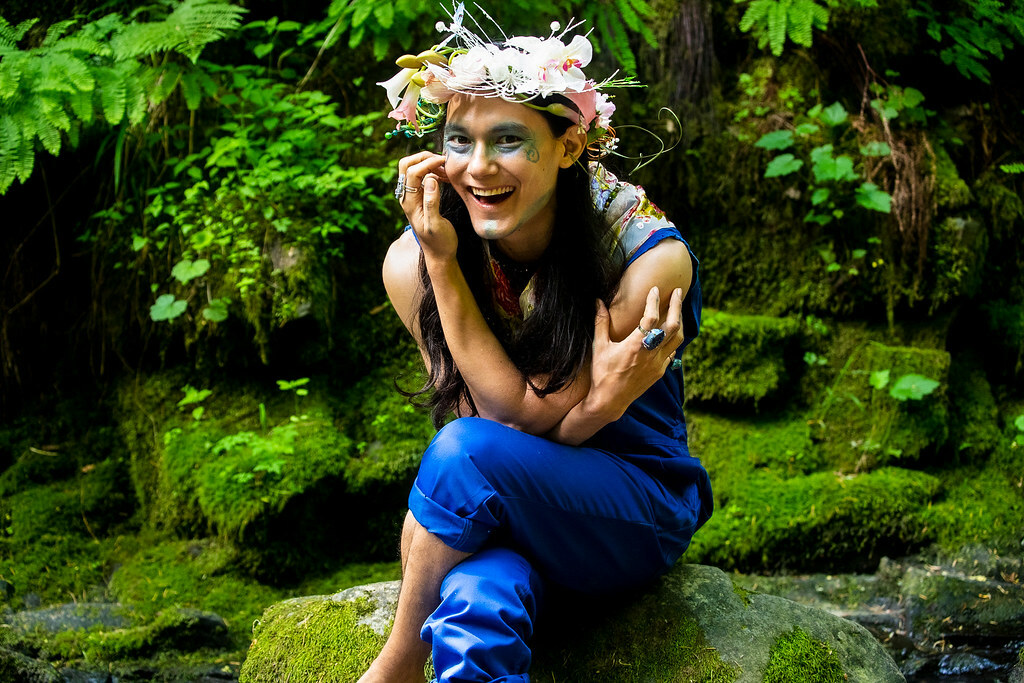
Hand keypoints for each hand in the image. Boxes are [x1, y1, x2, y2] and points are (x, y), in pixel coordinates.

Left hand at [398, 151, 455, 263]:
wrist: (439, 255)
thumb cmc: (439, 243)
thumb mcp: (436, 225)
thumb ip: (431, 202)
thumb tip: (430, 179)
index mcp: (409, 202)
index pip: (412, 172)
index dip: (428, 163)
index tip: (444, 162)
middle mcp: (407, 197)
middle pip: (407, 165)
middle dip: (423, 158)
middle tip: (442, 161)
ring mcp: (413, 196)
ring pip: (414, 169)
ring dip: (429, 163)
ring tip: (446, 169)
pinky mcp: (420, 197)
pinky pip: (422, 177)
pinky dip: (433, 171)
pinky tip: (446, 177)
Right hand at [588, 286, 684, 419]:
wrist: (610, 401)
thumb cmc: (602, 373)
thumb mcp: (599, 347)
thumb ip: (600, 322)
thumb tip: (598, 301)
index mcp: (635, 345)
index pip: (651, 317)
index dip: (654, 301)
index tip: (655, 289)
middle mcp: (650, 353)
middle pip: (672, 325)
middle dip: (677, 305)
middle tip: (678, 291)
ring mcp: (658, 363)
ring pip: (677, 338)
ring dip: (679, 321)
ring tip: (677, 309)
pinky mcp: (659, 371)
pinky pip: (672, 352)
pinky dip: (673, 340)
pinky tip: (669, 334)